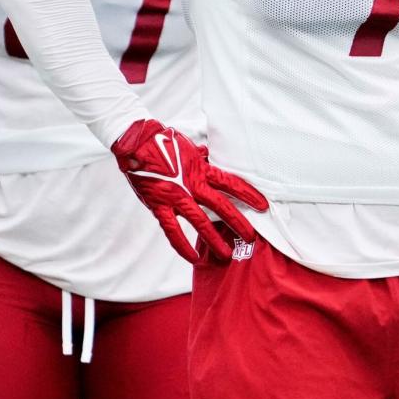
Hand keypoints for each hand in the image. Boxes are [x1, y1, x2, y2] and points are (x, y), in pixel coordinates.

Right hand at [111, 119, 267, 262]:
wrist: (136, 141)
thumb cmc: (162, 141)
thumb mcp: (187, 146)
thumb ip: (200, 155)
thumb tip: (208, 153)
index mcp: (201, 169)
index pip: (231, 183)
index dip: (249, 195)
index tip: (263, 206)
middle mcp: (192, 184)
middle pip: (221, 206)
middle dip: (238, 222)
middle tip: (251, 237)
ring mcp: (176, 196)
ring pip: (200, 221)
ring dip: (214, 239)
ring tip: (226, 254)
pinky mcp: (158, 204)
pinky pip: (172, 229)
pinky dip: (182, 245)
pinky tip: (193, 257)